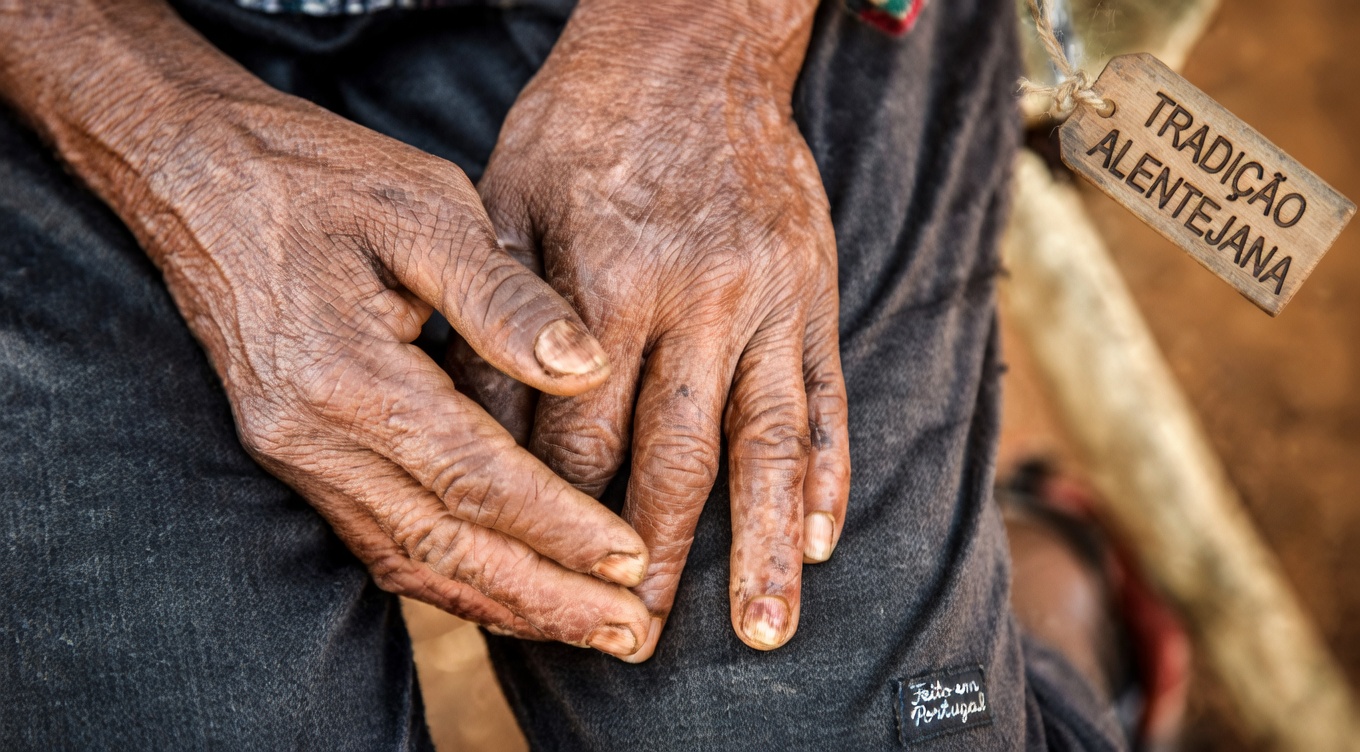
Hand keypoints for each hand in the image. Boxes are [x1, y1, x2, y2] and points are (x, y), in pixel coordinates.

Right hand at [0, 1, 651, 657]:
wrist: (195, 174)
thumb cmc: (319, 178)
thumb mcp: (423, 207)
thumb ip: (504, 298)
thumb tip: (586, 369)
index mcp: (348, 375)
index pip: (474, 479)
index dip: (559, 528)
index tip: (632, 563)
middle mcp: (312, 435)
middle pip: (444, 547)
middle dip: (544, 599)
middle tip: (626, 635)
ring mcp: (295, 454)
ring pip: (408, 559)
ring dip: (501, 602)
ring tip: (583, 626)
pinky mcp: (295, 454)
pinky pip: (377, 539)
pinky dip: (448, 575)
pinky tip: (504, 587)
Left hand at [472, 0, 850, 656]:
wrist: (693, 45)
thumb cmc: (585, 123)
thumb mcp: (510, 198)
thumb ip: (503, 313)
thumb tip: (481, 423)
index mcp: (612, 282)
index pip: (581, 433)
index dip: (559, 515)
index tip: (545, 577)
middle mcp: (699, 302)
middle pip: (676, 460)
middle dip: (656, 560)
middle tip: (641, 641)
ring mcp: (769, 301)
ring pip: (768, 444)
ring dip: (761, 546)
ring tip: (763, 629)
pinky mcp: (814, 293)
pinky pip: (827, 397)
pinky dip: (828, 474)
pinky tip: (820, 539)